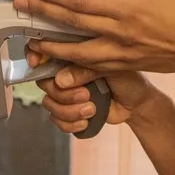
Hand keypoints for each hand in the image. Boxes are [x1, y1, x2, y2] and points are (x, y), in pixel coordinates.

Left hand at [11, 0, 174, 74]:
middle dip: (42, 13)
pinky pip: (96, 68)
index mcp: (127, 7)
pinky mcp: (129, 65)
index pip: (80, 0)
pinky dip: (76, 69)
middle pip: (71, 23)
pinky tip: (60, 69)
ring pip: (78, 52)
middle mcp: (120, 32)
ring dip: (52, 46)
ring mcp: (123, 52)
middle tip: (18, 5)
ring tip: (32, 40)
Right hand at [26, 47, 160, 133]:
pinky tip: (86, 120)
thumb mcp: (110, 69)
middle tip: (86, 94)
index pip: (45, 51)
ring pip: (50, 104)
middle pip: (44, 83)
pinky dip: (70, 124)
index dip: (35, 56)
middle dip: (64, 94)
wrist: (138, 104)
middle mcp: (66, 73)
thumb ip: (85, 70)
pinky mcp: (70, 112)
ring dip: (69, 110)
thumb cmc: (128, 79)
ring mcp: (67, 93)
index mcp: (74, 56)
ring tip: (91, 109)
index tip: (36, 63)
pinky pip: (57, 120)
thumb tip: (61, 80)